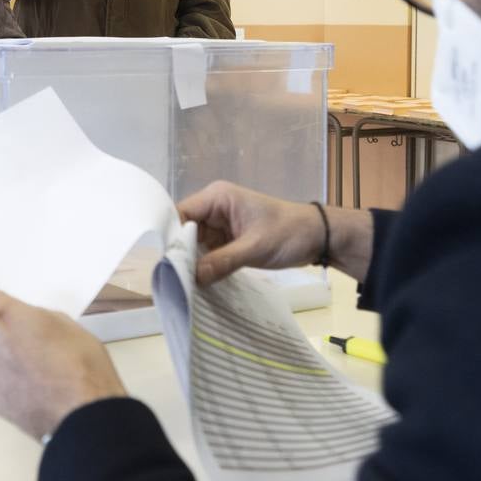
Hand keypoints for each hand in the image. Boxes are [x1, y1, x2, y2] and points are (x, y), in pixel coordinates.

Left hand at [0, 259, 126, 440]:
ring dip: (8, 357)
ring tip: (43, 370)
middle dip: (6, 330)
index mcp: (0, 314)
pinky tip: (37, 388)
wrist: (83, 414)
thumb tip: (24, 329)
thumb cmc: (79, 363)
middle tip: (36, 341)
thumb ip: (32, 319)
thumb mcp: (62, 323)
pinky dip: (12, 381)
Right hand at [177, 181, 373, 285]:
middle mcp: (213, 208)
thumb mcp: (255, 247)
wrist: (318, 238)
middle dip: (178, 252)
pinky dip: (202, 266)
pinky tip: (194, 282)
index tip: (162, 261)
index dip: (169, 235)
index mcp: (217, 197)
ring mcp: (219, 225)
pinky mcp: (226, 240)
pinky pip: (206, 253)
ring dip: (189, 262)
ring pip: (193, 244)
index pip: (181, 213)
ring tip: (178, 283)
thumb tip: (192, 279)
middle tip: (168, 278)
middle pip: (184, 230)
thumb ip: (222, 261)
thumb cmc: (289, 232)